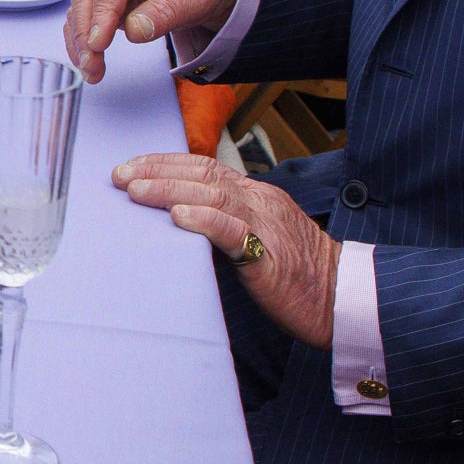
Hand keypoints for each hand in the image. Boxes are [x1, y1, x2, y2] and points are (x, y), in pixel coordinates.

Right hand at [63, 0, 239, 81]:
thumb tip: (134, 31)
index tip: (98, 43)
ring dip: (80, 41)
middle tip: (92, 64)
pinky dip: (81, 42)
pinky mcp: (103, 0)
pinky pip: (84, 19)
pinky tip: (88, 62)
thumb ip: (168, 11)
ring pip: (80, 9)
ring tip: (91, 71)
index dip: (102, 14)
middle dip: (85, 33)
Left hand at [113, 150, 339, 345]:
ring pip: (213, 196)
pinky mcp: (270, 256)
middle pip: (203, 175)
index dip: (166, 163)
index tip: (132, 167)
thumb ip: (222, 226)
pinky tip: (178, 218)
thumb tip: (177, 223)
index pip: (205, 168)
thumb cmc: (296, 277)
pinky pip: (234, 231)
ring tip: (136, 192)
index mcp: (256, 195)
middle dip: (157, 172)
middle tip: (121, 176)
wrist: (342, 300)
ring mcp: (267, 225)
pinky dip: (204, 221)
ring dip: (169, 191)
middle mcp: (260, 201)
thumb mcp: (255, 240)